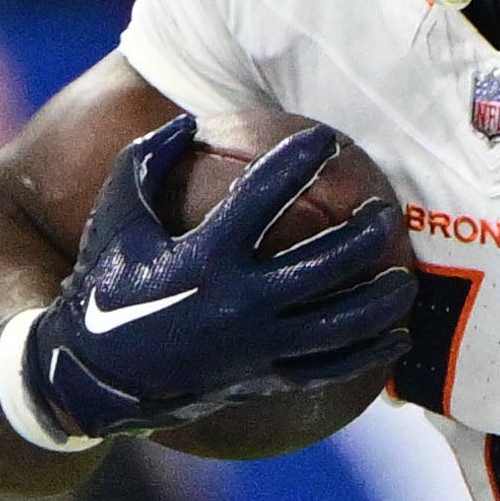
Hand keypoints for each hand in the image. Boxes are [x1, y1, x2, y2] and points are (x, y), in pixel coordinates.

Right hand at [27, 117, 406, 444]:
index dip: (299, 160)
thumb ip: (148, 163)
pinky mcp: (264, 378)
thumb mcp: (116, 218)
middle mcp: (239, 303)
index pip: (265, 194)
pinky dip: (370, 353)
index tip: (327, 140)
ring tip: (404, 277)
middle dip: (365, 235)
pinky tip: (398, 337)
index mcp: (205, 256)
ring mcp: (257, 346)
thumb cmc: (107, 286)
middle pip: (326, 264)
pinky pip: (331, 368)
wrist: (95, 377)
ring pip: (341, 323)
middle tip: (386, 213)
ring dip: (381, 299)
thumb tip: (190, 121)